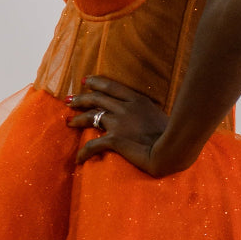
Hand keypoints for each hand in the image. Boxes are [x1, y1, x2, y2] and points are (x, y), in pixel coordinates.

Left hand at [66, 75, 184, 176]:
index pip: (112, 87)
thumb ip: (146, 113)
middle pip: (97, 98)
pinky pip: (93, 145)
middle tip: (69, 100)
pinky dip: (84, 152)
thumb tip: (143, 115)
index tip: (86, 81)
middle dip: (81, 98)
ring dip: (77, 119)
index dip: (97, 83)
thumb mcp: (159, 116)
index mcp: (138, 100)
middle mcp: (126, 108)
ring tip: (68, 121)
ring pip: (91, 117)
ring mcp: (119, 123)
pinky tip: (79, 158)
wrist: (172, 151)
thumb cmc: (171, 136)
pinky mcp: (115, 140)